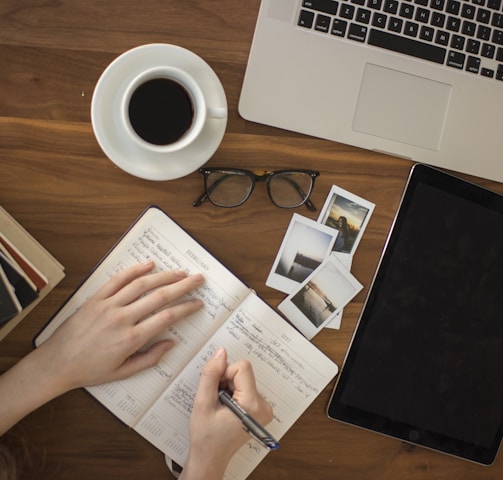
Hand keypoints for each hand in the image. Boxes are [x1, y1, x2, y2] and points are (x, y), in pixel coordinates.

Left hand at [0, 261, 203, 434]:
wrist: (56, 363)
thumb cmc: (90, 370)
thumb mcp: (123, 372)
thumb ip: (150, 358)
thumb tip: (171, 343)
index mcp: (131, 339)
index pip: (167, 317)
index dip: (186, 308)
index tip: (197, 303)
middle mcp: (122, 318)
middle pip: (159, 296)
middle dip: (183, 286)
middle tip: (198, 279)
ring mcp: (108, 305)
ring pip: (142, 284)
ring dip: (164, 276)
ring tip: (180, 272)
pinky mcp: (96, 298)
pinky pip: (118, 280)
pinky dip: (134, 270)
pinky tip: (149, 264)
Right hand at [180, 347, 272, 479]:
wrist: (210, 459)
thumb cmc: (206, 437)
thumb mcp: (203, 403)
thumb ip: (211, 375)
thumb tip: (221, 352)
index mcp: (253, 404)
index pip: (242, 368)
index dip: (224, 374)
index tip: (216, 390)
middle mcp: (264, 406)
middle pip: (243, 373)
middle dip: (226, 381)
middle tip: (216, 401)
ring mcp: (264, 408)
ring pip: (243, 379)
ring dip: (228, 387)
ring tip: (220, 407)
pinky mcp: (260, 409)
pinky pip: (246, 387)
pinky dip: (233, 393)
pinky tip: (226, 408)